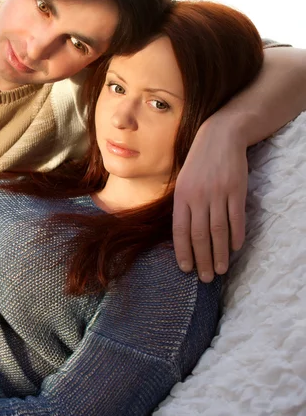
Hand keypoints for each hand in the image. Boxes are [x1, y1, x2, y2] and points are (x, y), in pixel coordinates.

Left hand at [172, 119, 247, 281]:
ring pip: (218, 231)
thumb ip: (183, 206)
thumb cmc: (198, 163)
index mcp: (181, 197)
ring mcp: (217, 194)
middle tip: (206, 278)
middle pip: (200, 235)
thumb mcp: (183, 182)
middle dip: (202, 259)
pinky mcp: (235, 190)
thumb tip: (183, 235)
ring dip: (219, 253)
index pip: (180, 231)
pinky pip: (236, 218)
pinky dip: (236, 236)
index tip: (185, 269)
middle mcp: (197, 197)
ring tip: (220, 270)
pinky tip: (235, 249)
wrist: (219, 137)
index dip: (183, 252)